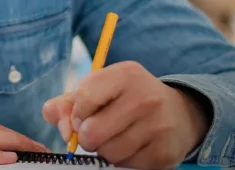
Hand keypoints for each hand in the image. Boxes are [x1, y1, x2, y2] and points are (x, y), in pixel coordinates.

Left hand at [43, 62, 210, 168]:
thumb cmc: (125, 100)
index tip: (84, 114)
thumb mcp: (98, 90)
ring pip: (107, 153)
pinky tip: (132, 146)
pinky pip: (126, 165)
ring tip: (116, 137)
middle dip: (87, 137)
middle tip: (97, 131)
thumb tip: (57, 123)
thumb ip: (67, 103)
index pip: (83, 97)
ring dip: (104, 150)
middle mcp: (145, 97)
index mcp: (125, 74)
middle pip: (92, 132)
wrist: (177, 113)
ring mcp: (158, 125)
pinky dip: (123, 160)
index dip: (77, 112)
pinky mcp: (165, 152)